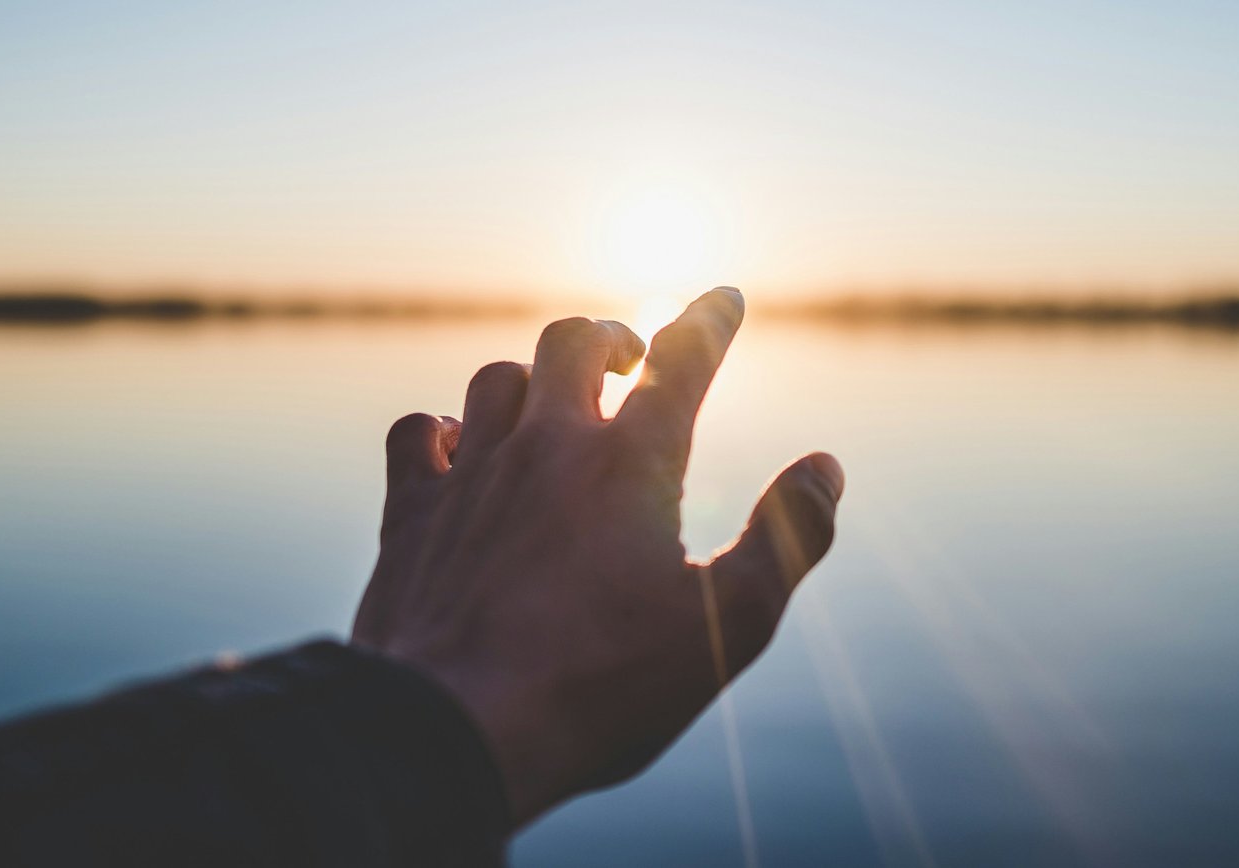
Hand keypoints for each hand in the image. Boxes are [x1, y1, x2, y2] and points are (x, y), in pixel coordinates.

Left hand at [352, 288, 843, 825]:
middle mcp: (546, 447)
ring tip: (551, 404)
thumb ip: (787, 540)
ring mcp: (472, 475)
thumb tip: (825, 467)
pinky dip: (443, 428)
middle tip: (629, 359)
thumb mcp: (727, 627)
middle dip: (611, 338)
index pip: (681, 361)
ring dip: (531, 379)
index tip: (724, 298)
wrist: (457, 729)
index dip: (709, 320)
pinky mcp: (412, 514)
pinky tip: (458, 449)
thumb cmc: (602, 687)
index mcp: (630, 465)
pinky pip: (419, 433)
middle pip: (574, 342)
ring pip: (496, 379)